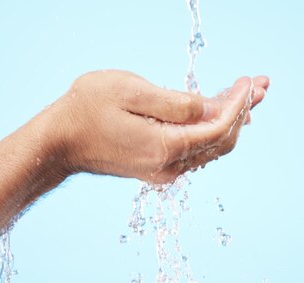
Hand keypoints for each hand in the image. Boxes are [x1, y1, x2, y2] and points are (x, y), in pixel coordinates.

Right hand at [48, 70, 267, 183]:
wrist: (57, 144)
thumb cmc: (85, 112)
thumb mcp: (129, 92)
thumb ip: (173, 102)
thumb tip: (204, 108)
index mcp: (165, 146)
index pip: (218, 127)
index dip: (238, 102)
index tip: (248, 80)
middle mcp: (167, 165)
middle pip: (221, 142)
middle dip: (242, 112)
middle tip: (259, 86)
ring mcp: (159, 169)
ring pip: (208, 148)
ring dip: (228, 122)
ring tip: (244, 96)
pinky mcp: (151, 167)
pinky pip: (191, 151)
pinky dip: (208, 132)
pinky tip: (213, 114)